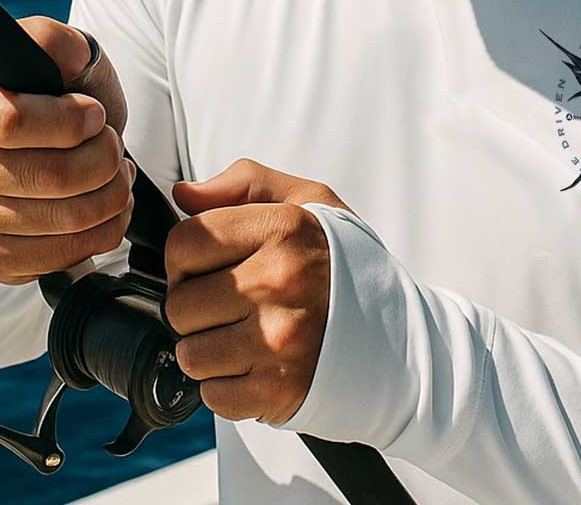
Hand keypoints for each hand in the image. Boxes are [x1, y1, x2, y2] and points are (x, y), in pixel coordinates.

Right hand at [0, 16, 134, 285]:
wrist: (59, 149)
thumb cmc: (64, 97)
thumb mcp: (66, 56)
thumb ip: (59, 43)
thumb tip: (64, 57)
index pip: (12, 121)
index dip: (69, 121)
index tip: (94, 115)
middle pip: (50, 176)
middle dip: (104, 160)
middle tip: (114, 148)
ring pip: (63, 219)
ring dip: (111, 196)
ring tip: (116, 175)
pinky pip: (59, 258)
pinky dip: (102, 232)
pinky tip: (104, 208)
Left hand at [165, 158, 354, 424]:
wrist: (400, 332)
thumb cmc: (345, 262)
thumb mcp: (311, 201)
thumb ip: (245, 184)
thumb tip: (184, 195)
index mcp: (285, 228)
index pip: (184, 243)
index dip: (186, 256)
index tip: (208, 264)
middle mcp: (281, 282)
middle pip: (180, 303)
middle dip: (195, 304)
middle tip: (230, 302)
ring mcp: (279, 340)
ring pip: (190, 353)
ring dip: (208, 348)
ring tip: (243, 334)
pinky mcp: (278, 390)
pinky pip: (213, 395)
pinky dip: (227, 385)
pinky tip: (256, 364)